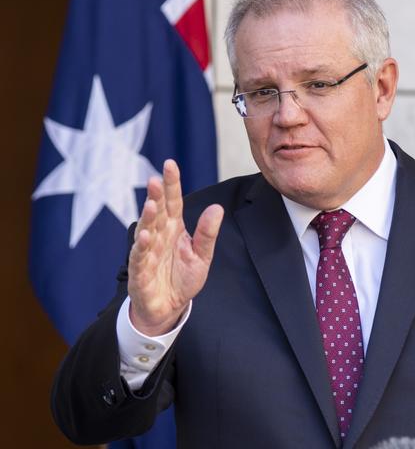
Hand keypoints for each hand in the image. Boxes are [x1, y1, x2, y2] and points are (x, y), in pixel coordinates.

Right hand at [127, 159, 222, 335]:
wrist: (170, 307)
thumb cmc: (183, 277)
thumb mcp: (202, 255)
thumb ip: (207, 233)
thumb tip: (218, 208)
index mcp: (174, 228)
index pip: (173, 202)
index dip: (171, 184)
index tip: (170, 164)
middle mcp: (159, 236)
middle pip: (157, 212)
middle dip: (156, 196)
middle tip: (156, 179)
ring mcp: (148, 252)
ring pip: (146, 231)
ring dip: (148, 218)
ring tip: (151, 205)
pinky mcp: (140, 272)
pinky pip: (140, 258)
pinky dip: (142, 248)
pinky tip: (145, 237)